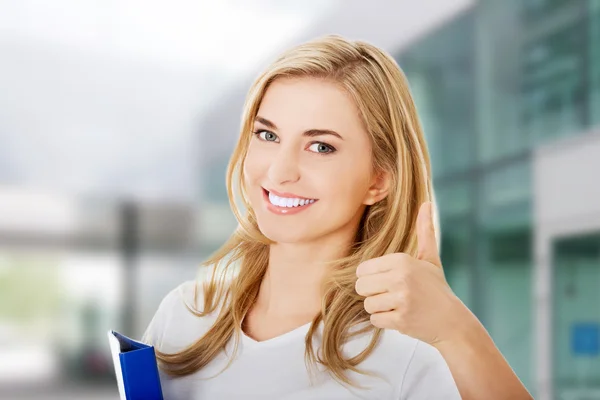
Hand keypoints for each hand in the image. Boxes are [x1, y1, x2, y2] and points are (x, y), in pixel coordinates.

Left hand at [355, 202, 466, 345]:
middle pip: (360, 287)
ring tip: (398, 305)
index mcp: (402, 260)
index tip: (387, 281)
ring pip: (367, 304)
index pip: (362, 270)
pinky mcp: (400, 320)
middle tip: (390, 294)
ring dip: (379, 308)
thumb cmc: (436, 288)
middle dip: (372, 293)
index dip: (371, 277)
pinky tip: (401, 316)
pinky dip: (385, 320)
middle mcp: (400, 277)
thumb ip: (424, 231)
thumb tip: (426, 203)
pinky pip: (375, 320)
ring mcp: (401, 299)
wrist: (452, 321)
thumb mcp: (430, 258)